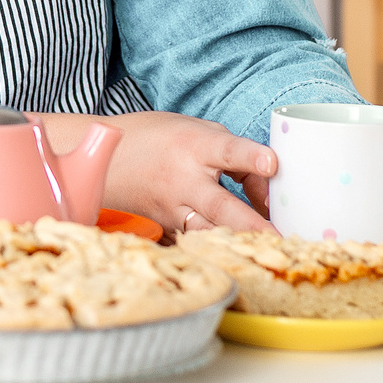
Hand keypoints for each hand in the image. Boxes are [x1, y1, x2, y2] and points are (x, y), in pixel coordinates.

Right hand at [91, 111, 276, 235]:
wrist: (102, 158)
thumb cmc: (157, 138)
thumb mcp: (196, 130)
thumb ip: (235, 156)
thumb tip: (268, 190)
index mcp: (194, 145)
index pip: (227, 150)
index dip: (250, 157)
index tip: (272, 164)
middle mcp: (183, 179)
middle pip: (221, 205)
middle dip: (251, 223)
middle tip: (280, 238)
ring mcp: (171, 207)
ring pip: (209, 231)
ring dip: (237, 242)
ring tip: (267, 252)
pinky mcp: (165, 226)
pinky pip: (196, 239)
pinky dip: (216, 245)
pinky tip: (237, 252)